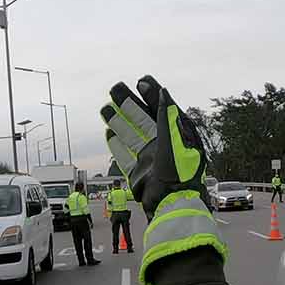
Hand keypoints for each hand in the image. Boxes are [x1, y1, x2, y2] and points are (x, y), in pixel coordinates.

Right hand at [101, 76, 208, 220]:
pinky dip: (117, 144)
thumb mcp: (174, 139)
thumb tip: (162, 91)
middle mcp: (162, 145)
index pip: (162, 109)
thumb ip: (166, 116)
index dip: (152, 94)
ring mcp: (149, 159)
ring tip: (106, 106)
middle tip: (115, 88)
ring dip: (118, 120)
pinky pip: (125, 155)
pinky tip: (109, 132)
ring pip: (130, 134)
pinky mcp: (139, 173)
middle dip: (129, 103)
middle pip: (142, 119)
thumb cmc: (179, 173)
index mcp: (175, 136)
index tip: (142, 81)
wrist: (171, 203)